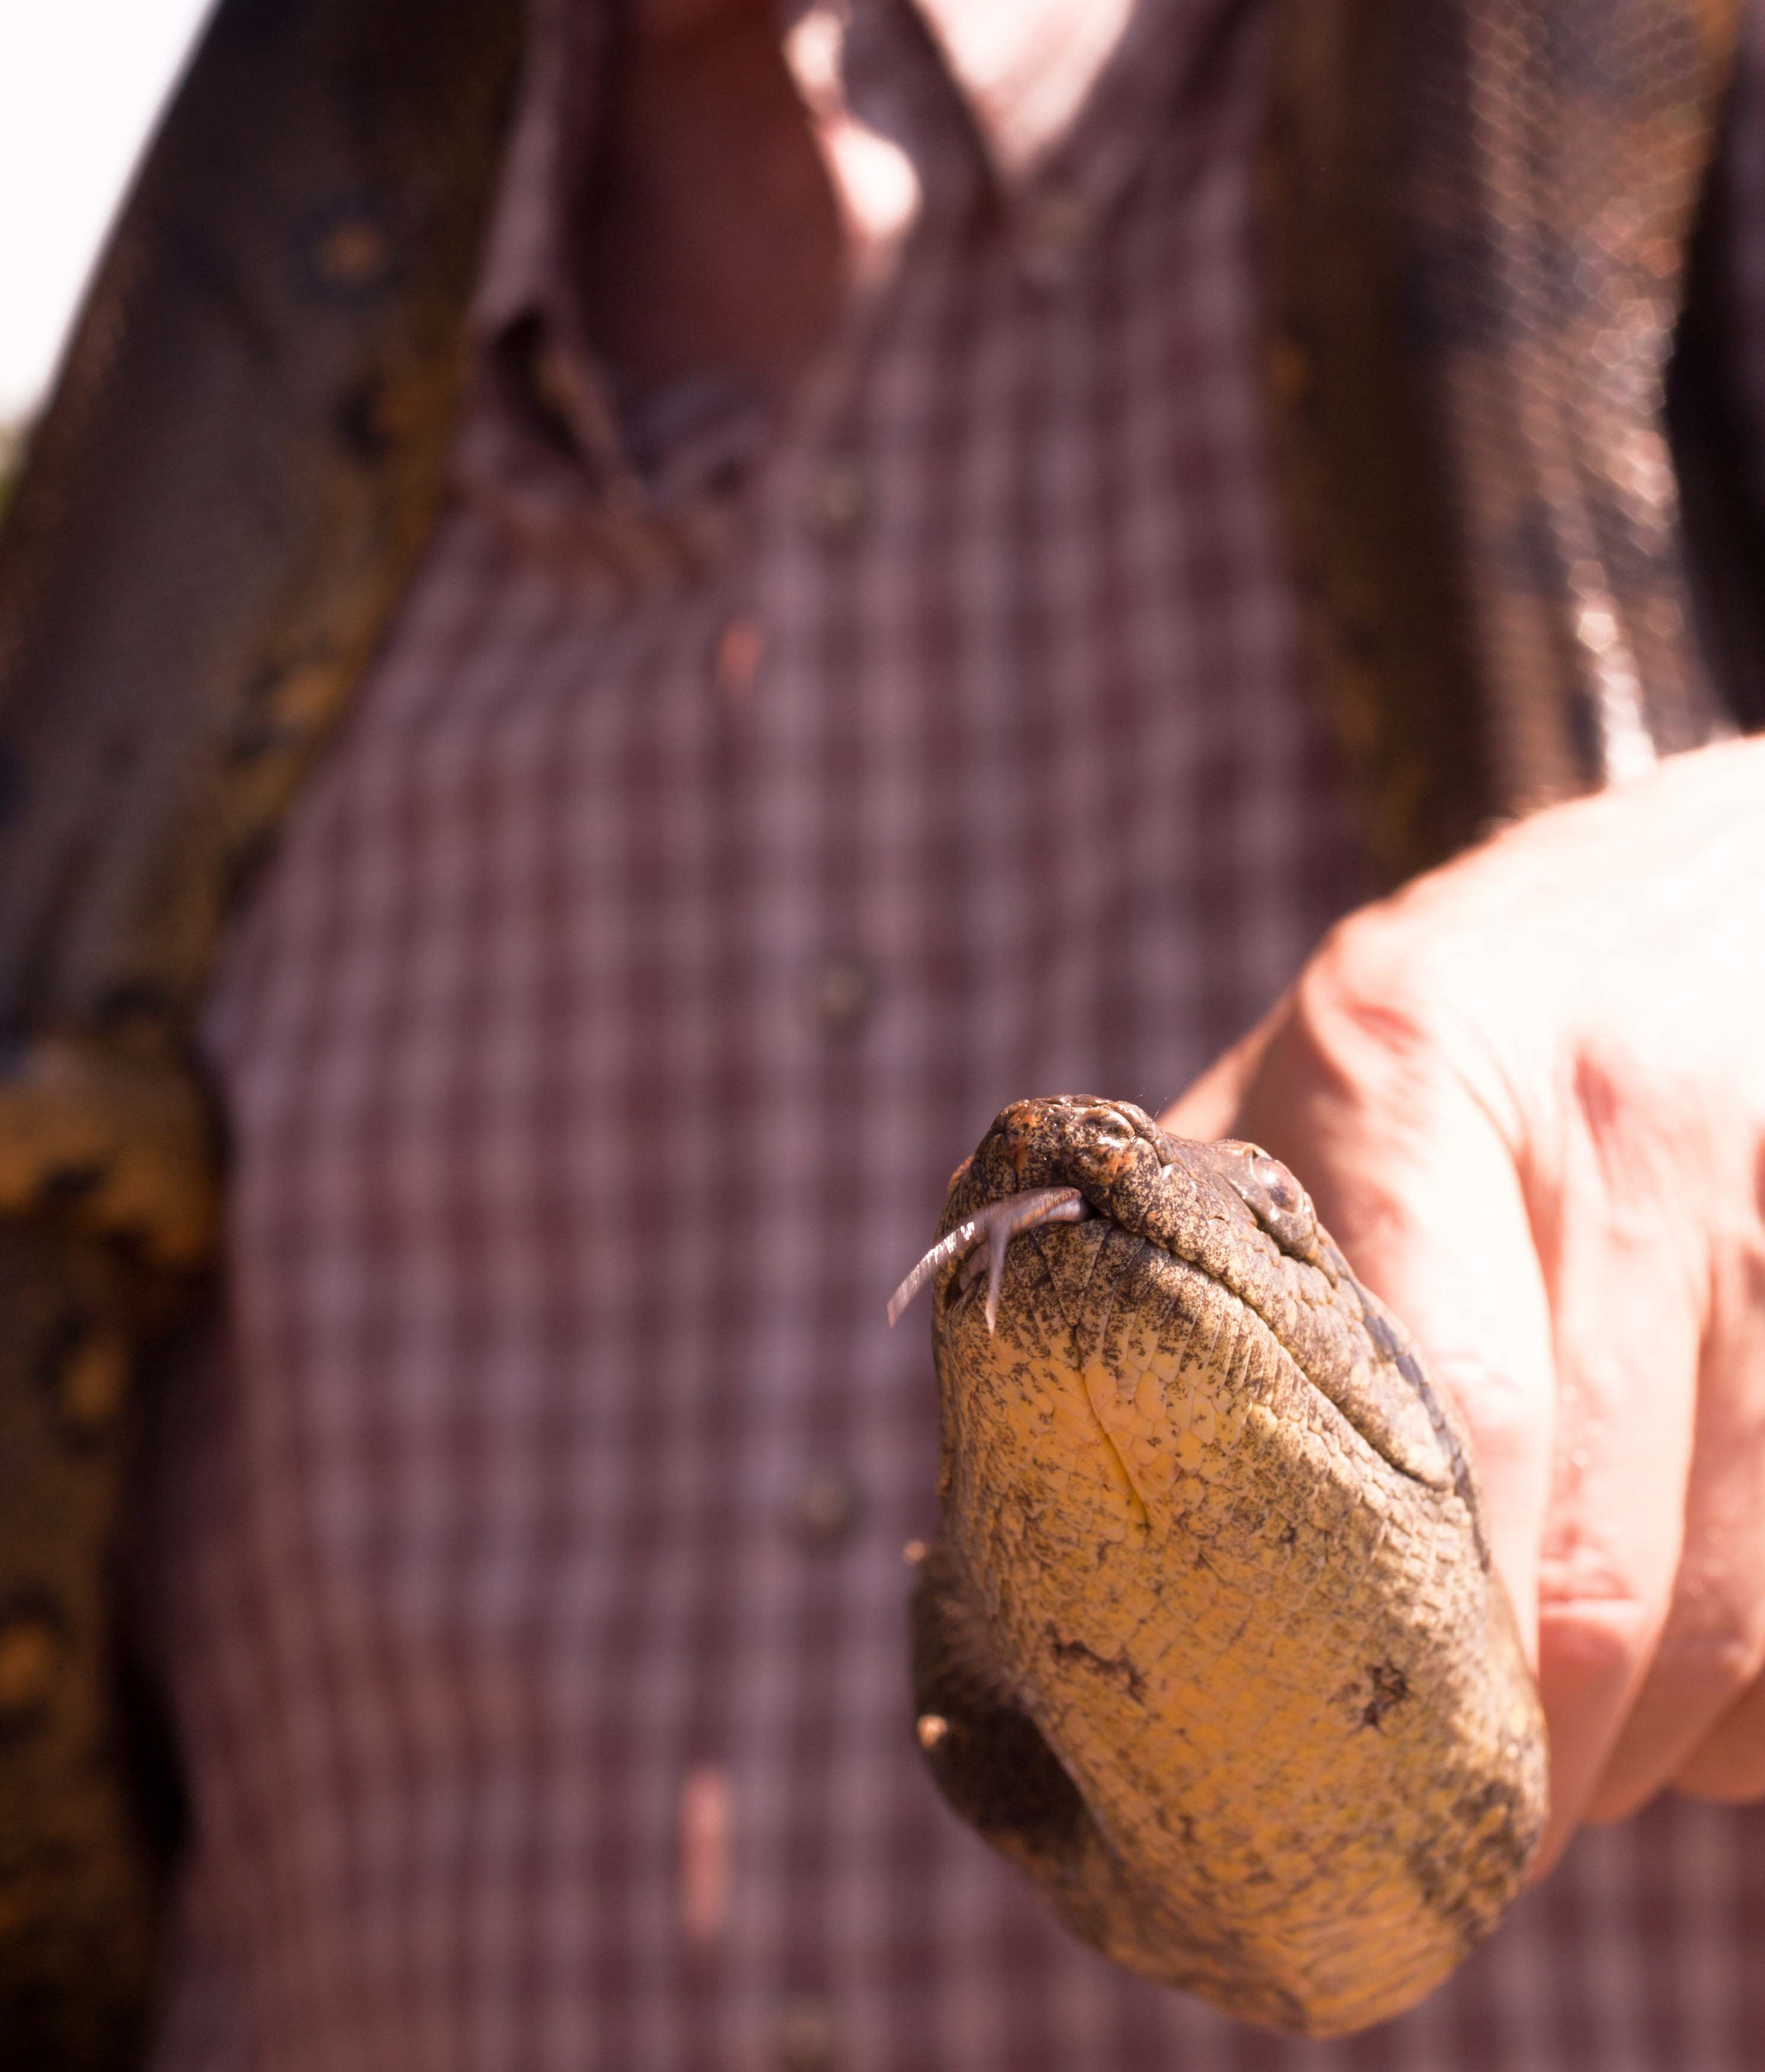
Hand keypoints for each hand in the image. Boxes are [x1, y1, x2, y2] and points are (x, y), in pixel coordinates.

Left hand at [1164, 736, 1764, 1867]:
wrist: (1719, 872)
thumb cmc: (1462, 1014)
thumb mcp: (1293, 1084)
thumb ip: (1179, 1276)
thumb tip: (1026, 1529)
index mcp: (1411, 1058)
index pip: (1448, 1422)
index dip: (1414, 1664)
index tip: (1365, 1811)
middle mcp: (1620, 1119)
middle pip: (1607, 1568)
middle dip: (1532, 1768)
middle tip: (1455, 1846)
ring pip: (1750, 1608)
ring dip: (1662, 1749)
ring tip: (1570, 1762)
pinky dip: (1762, 1689)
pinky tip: (1693, 1678)